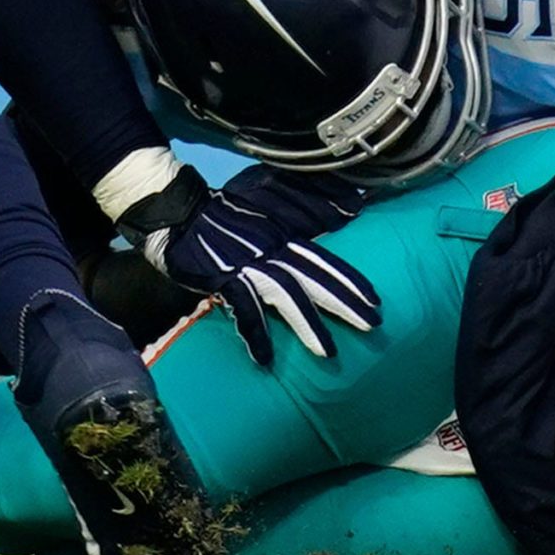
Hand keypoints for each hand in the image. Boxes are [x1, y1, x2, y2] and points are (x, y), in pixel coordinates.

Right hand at [116, 164, 379, 365]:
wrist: (179, 208)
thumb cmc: (226, 207)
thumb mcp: (270, 195)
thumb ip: (308, 203)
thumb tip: (351, 207)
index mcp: (285, 233)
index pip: (325, 259)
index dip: (351, 279)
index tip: (376, 300)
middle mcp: (273, 248)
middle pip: (316, 277)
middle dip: (345, 302)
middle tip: (372, 325)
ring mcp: (248, 264)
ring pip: (287, 295)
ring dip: (308, 325)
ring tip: (328, 352)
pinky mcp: (222, 277)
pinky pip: (243, 309)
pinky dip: (255, 334)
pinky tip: (265, 359)